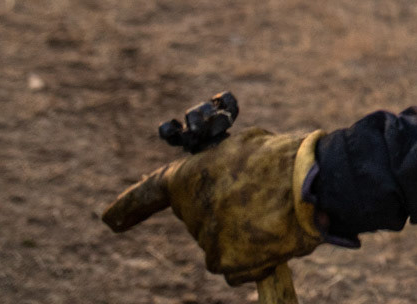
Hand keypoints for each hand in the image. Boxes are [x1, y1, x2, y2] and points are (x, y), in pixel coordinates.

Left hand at [102, 128, 324, 285]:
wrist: (307, 184)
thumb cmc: (282, 159)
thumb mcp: (246, 148)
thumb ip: (226, 166)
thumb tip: (229, 181)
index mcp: (187, 178)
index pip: (147, 194)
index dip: (128, 207)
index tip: (109, 220)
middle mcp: (188, 212)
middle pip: (204, 220)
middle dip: (228, 213)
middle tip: (261, 197)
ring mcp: (205, 241)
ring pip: (224, 245)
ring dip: (247, 234)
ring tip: (276, 212)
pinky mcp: (225, 264)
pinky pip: (239, 268)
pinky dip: (256, 258)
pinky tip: (275, 237)